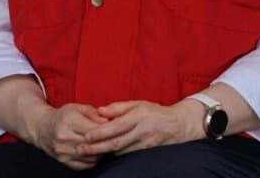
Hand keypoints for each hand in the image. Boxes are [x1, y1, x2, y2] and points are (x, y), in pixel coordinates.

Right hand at [25, 102, 104, 169]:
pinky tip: (94, 152)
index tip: (113, 127)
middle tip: (111, 137)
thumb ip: (93, 113)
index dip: (106, 129)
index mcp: (68, 121)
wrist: (43, 128)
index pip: (93, 129)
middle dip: (105, 141)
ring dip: (100, 151)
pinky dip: (93, 159)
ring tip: (103, 143)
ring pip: (90, 156)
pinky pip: (85, 165)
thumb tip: (107, 122)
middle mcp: (63, 137)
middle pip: (92, 143)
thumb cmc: (63, 116)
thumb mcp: (77, 108)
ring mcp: (63, 151)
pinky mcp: (63, 161)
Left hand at [76, 99, 204, 156]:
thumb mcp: (138, 103)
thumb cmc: (155, 112)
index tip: (86, 136)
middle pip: (115, 142)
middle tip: (80, 149)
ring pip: (120, 151)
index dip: (100, 132)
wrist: (178, 125)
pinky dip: (115, 155)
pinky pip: (128, 155)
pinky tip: (105, 154)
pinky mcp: (147, 152)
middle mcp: (141, 130)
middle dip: (96, 147)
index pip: (116, 126)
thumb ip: (118, 107)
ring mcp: (145, 143)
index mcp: (138, 116)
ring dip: (103, 153)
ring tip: (87, 153)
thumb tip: (99, 110)